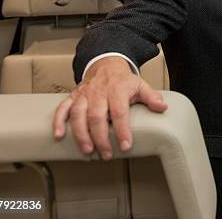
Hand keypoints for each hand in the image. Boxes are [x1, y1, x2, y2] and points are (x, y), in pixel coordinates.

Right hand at [52, 56, 167, 159]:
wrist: (106, 65)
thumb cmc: (123, 81)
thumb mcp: (141, 85)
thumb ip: (151, 97)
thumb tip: (163, 107)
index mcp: (117, 90)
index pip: (119, 112)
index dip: (122, 130)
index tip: (126, 146)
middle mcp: (98, 92)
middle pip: (97, 117)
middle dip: (101, 138)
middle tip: (106, 155)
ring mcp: (84, 94)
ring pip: (78, 115)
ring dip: (81, 134)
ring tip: (87, 151)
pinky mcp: (73, 97)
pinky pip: (63, 108)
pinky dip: (58, 121)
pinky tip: (59, 135)